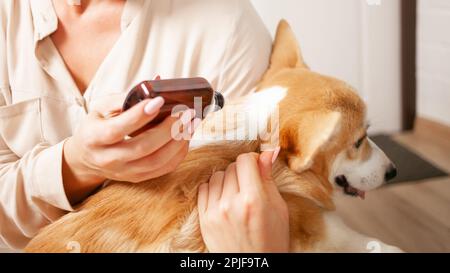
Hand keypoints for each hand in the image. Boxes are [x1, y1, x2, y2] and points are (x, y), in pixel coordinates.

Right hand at [63, 93, 198, 203]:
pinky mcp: (137, 178)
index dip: (139, 116)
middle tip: (186, 112)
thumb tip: (157, 82)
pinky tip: (186, 136)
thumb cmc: (98, 125)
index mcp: (94, 137)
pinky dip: (178, 152)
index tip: (159, 100)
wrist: (88, 157)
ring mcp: (123, 172)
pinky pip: (163, 169)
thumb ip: (126, 96)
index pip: (117, 129)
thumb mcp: (101, 107)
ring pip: (156, 161)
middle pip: (142, 147)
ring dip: (179, 141)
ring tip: (192, 123)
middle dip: (168, 129)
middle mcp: (107, 159)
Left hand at [198, 150, 289, 252]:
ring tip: (236, 192)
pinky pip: (203, 189)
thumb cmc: (272, 239)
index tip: (256, 165)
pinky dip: (214, 188)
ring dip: (227, 179)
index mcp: (253, 199)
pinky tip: (224, 197)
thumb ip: (268, 178)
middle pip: (231, 167)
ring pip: (216, 176)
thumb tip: (267, 152)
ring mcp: (214, 212)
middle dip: (242, 171)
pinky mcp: (204, 220)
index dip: (252, 159)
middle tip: (249, 183)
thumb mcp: (279, 208)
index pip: (245, 160)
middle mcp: (231, 204)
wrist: (255, 267)